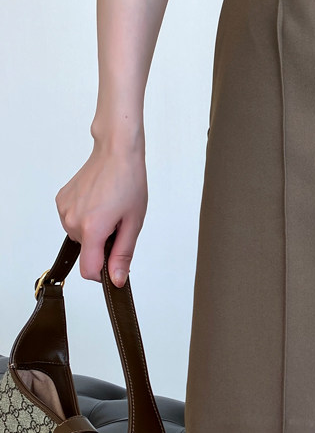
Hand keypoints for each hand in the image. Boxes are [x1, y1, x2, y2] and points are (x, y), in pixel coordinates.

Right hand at [55, 134, 147, 287]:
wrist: (116, 153)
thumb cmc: (129, 182)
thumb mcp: (134, 222)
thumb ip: (123, 253)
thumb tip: (116, 279)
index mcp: (92, 228)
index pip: (89, 271)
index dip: (103, 274)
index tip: (115, 266)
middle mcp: (72, 221)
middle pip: (88, 251)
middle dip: (104, 243)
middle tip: (120, 221)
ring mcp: (64, 210)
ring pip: (81, 236)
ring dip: (96, 230)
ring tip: (110, 208)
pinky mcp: (61, 201)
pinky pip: (75, 220)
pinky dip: (87, 218)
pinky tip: (99, 201)